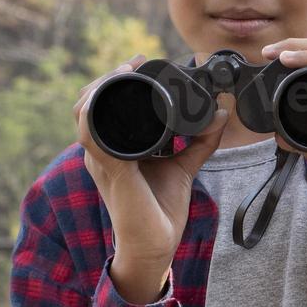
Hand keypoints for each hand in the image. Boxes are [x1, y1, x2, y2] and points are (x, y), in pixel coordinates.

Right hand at [74, 55, 229, 295]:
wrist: (155, 246)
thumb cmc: (159, 210)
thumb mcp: (182, 166)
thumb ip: (200, 141)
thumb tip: (221, 112)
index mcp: (115, 147)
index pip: (101, 104)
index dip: (113, 78)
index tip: (139, 60)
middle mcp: (102, 151)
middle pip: (88, 102)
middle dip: (107, 76)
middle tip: (133, 62)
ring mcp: (103, 161)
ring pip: (85, 113)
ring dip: (101, 87)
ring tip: (125, 71)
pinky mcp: (112, 173)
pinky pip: (94, 139)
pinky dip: (98, 116)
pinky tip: (109, 100)